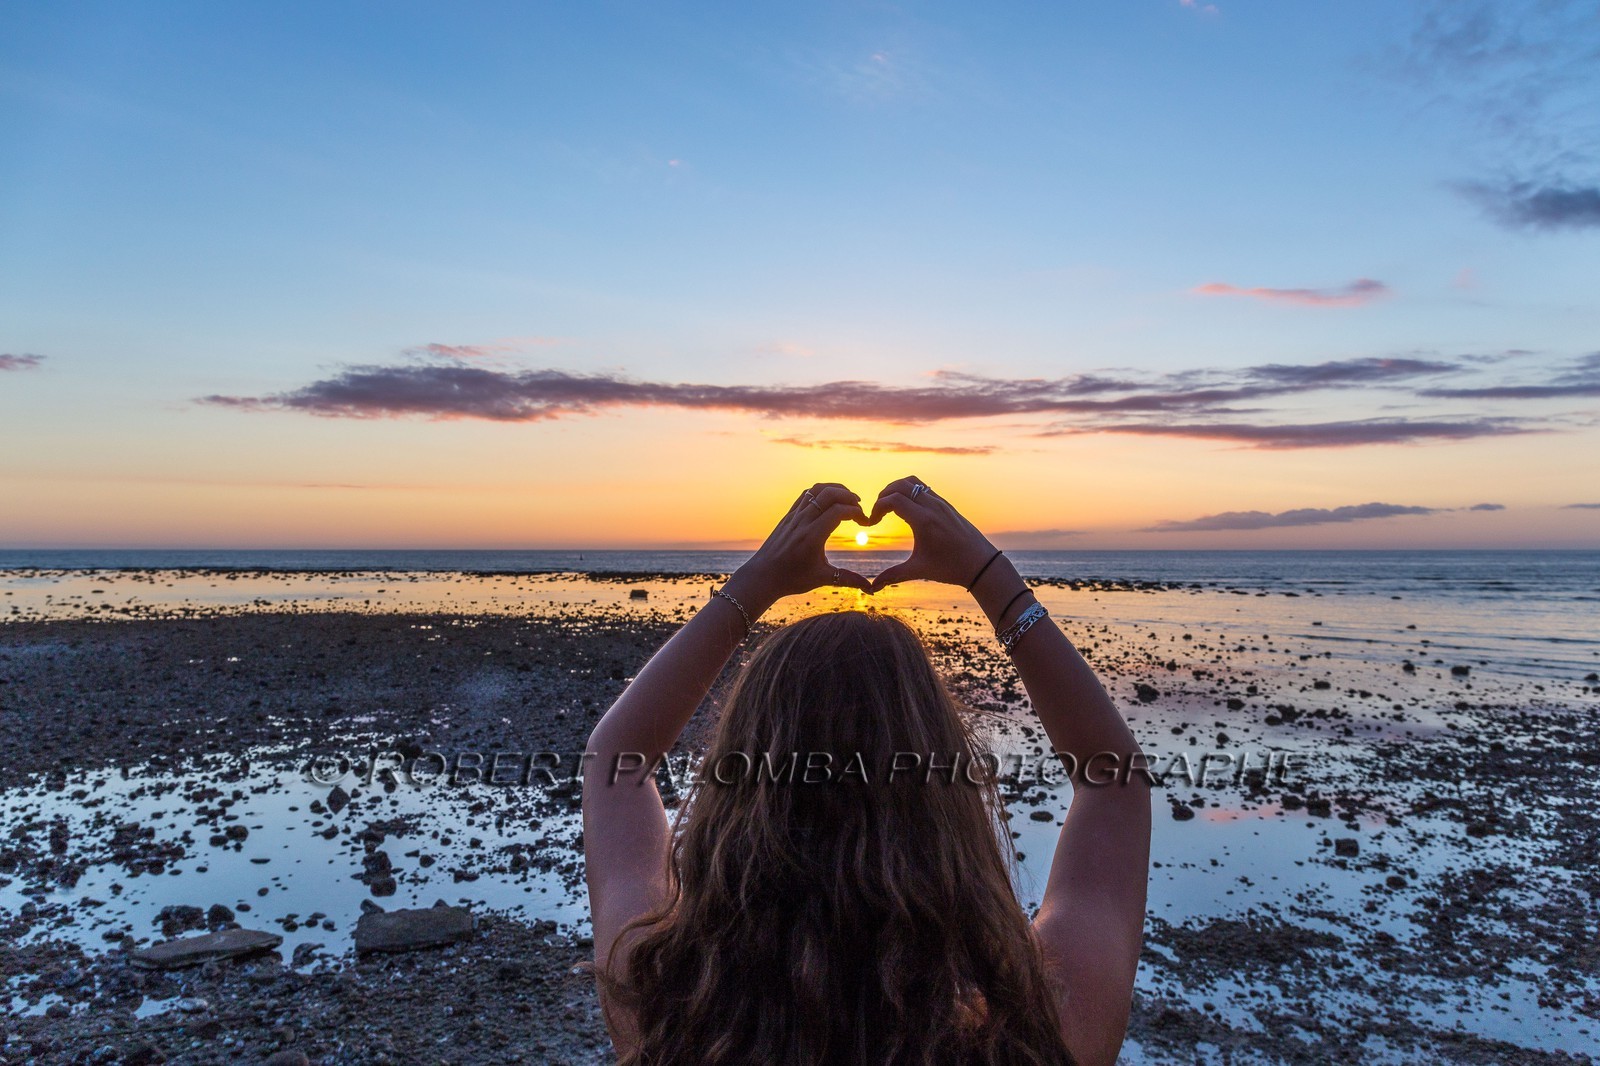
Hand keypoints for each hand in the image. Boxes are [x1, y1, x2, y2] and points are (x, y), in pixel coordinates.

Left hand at [725, 483, 872, 607]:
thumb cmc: (791, 579)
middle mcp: (802, 522)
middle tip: (859, 509)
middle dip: (849, 496)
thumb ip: (848, 579)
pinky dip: (821, 492)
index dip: (857, 513)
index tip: (866, 523)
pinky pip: (806, 495)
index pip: (839, 511)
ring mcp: (794, 516)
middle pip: (829, 494)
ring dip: (835, 490)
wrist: (762, 576)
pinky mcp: (788, 516)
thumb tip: (871, 589)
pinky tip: (830, 502)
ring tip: (848, 500)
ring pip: (817, 490)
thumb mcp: (821, 579)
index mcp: (812, 536)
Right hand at [863, 476, 997, 592]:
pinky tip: (907, 510)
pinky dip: (909, 492)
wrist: (982, 564)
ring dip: (896, 489)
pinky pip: (923, 488)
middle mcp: (933, 507)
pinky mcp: (946, 505)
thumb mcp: (920, 571)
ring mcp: (941, 503)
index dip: (877, 508)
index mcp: (924, 521)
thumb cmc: (951, 568)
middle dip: (883, 495)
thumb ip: (893, 576)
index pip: (893, 500)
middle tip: (878, 513)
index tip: (872, 523)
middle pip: (900, 485)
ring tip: (889, 507)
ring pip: (913, 482)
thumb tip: (872, 588)